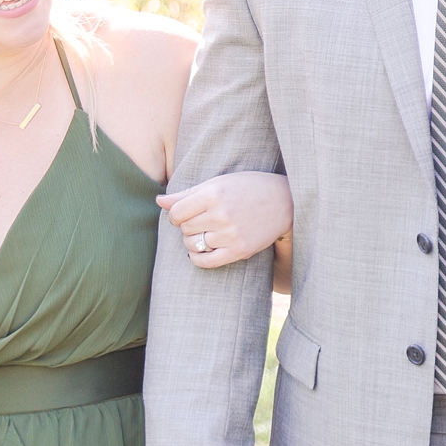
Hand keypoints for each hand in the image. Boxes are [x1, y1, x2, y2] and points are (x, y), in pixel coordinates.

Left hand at [159, 172, 293, 268]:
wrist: (287, 201)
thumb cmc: (250, 188)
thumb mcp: (220, 183)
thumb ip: (188, 193)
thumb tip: (158, 201)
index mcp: (214, 194)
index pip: (176, 212)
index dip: (177, 214)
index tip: (186, 212)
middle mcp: (221, 215)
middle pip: (184, 228)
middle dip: (189, 225)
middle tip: (203, 220)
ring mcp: (230, 234)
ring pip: (192, 244)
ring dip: (194, 240)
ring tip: (207, 232)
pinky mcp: (239, 250)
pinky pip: (205, 262)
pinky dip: (197, 258)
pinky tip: (204, 249)